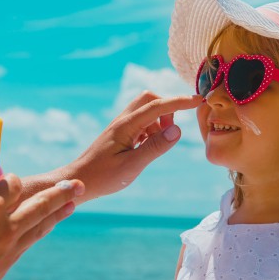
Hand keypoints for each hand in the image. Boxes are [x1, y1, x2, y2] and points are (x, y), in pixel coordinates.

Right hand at [0, 174, 84, 279]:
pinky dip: (41, 230)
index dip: (11, 180)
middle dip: (60, 193)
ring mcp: (9, 246)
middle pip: (39, 203)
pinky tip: (48, 225)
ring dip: (58, 211)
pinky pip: (30, 241)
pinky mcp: (7, 263)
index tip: (10, 180)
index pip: (11, 184)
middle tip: (77, 185)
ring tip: (73, 203)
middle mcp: (3, 225)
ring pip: (40, 224)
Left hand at [64, 91, 201, 202]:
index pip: (158, 106)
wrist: (79, 180)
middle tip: (170, 132)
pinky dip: (150, 130)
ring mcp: (120, 126)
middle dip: (167, 109)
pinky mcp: (120, 134)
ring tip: (153, 147)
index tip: (199, 100)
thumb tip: (177, 130)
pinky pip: (140, 122)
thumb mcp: (132, 165)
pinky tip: (145, 149)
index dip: (180, 102)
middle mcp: (122, 121)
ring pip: (146, 110)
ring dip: (158, 122)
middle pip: (150, 99)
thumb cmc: (103, 177)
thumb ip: (155, 147)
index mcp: (126, 126)